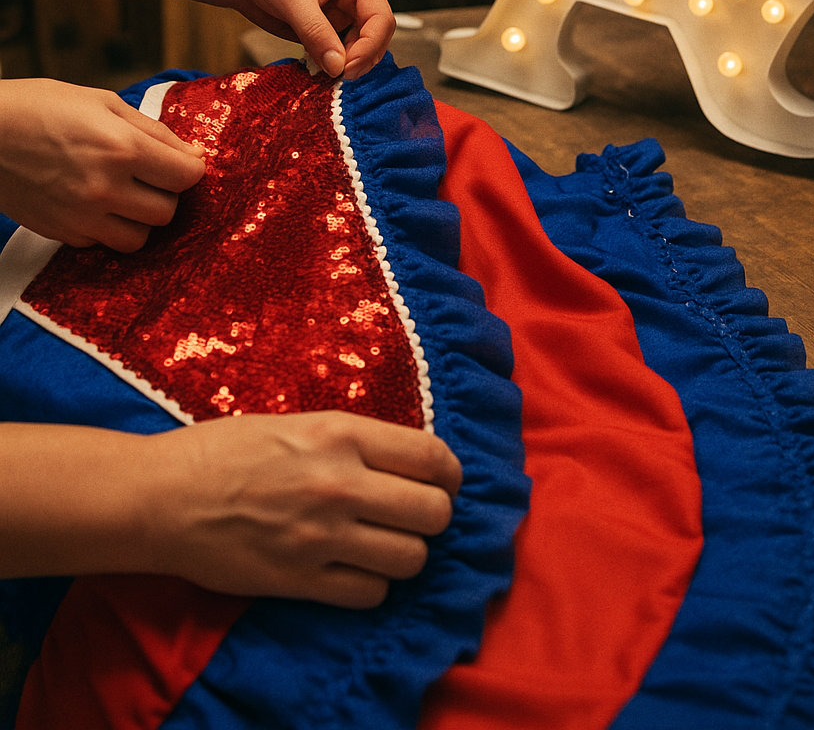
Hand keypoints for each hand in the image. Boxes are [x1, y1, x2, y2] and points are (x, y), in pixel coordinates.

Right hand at [0, 79, 205, 249]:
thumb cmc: (41, 107)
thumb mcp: (103, 102)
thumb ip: (153, 131)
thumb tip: (190, 154)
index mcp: (121, 148)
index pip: (186, 176)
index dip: (190, 168)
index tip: (183, 162)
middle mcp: (105, 188)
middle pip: (167, 212)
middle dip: (166, 193)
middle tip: (151, 176)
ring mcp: (81, 216)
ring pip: (139, 238)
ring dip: (140, 218)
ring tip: (125, 194)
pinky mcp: (61, 233)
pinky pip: (103, 243)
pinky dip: (107, 228)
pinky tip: (94, 202)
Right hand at [0, 413, 461, 607]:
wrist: (164, 496)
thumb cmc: (223, 450)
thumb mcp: (297, 421)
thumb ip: (351, 440)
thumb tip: (402, 459)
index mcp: (341, 434)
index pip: (432, 457)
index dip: (449, 473)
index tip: (444, 481)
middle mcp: (341, 483)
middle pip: (433, 512)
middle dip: (432, 516)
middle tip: (414, 515)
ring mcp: (323, 535)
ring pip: (411, 558)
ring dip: (406, 553)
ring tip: (386, 544)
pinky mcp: (301, 579)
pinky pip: (370, 593)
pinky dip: (371, 586)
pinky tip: (354, 570)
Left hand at [222, 0, 394, 80]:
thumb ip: (317, 33)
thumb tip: (338, 67)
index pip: (381, 18)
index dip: (370, 46)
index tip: (347, 68)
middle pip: (375, 36)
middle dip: (361, 58)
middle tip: (339, 77)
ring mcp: (339, 15)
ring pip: (358, 48)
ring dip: (347, 65)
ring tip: (327, 75)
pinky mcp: (323, 30)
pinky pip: (337, 54)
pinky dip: (331, 66)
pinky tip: (318, 70)